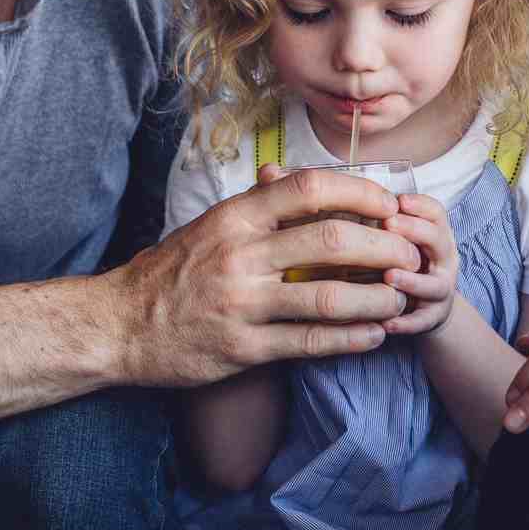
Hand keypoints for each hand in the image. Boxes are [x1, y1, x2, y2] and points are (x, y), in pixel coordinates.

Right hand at [107, 165, 420, 386]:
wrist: (118, 325)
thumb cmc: (172, 271)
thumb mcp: (211, 225)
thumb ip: (259, 205)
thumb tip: (308, 181)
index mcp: (235, 217)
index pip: (310, 188)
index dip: (361, 193)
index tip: (389, 205)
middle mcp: (240, 255)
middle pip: (332, 242)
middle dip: (384, 248)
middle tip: (409, 255)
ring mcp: (242, 304)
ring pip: (328, 298)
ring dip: (376, 300)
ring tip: (399, 300)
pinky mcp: (242, 348)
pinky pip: (309, 342)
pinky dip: (350, 339)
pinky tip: (374, 335)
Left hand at [379, 192, 459, 336]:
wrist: (430, 307)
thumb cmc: (410, 264)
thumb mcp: (405, 240)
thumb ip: (388, 223)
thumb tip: (349, 197)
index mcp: (437, 235)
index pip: (436, 213)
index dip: (419, 205)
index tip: (398, 200)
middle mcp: (444, 260)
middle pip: (438, 241)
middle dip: (414, 231)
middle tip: (389, 224)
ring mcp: (440, 290)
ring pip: (433, 285)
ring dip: (411, 280)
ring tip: (389, 276)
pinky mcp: (432, 318)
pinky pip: (421, 321)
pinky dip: (404, 323)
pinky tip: (385, 323)